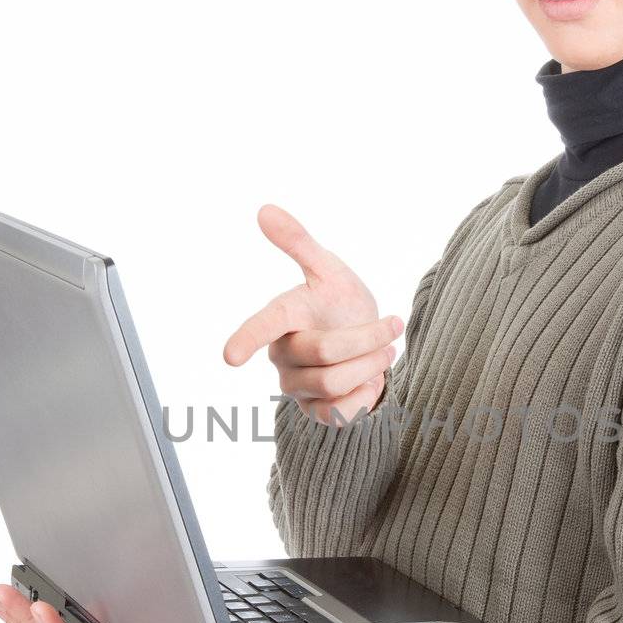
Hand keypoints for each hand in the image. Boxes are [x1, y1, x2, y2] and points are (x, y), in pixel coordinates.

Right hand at [222, 203, 402, 426]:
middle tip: (391, 326)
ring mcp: (295, 387)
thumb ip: (299, 242)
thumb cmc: (341, 303)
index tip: (230, 357)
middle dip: (368, 337)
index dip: (247, 339)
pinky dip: (366, 393)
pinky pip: (341, 412)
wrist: (370, 344)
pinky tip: (368, 381)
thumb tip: (264, 209)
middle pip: (325, 353)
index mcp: (283, 316)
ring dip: (372, 364)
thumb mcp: (328, 269)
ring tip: (383, 352)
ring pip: (335, 383)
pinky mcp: (314, 413)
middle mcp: (282, 355)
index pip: (263, 327)